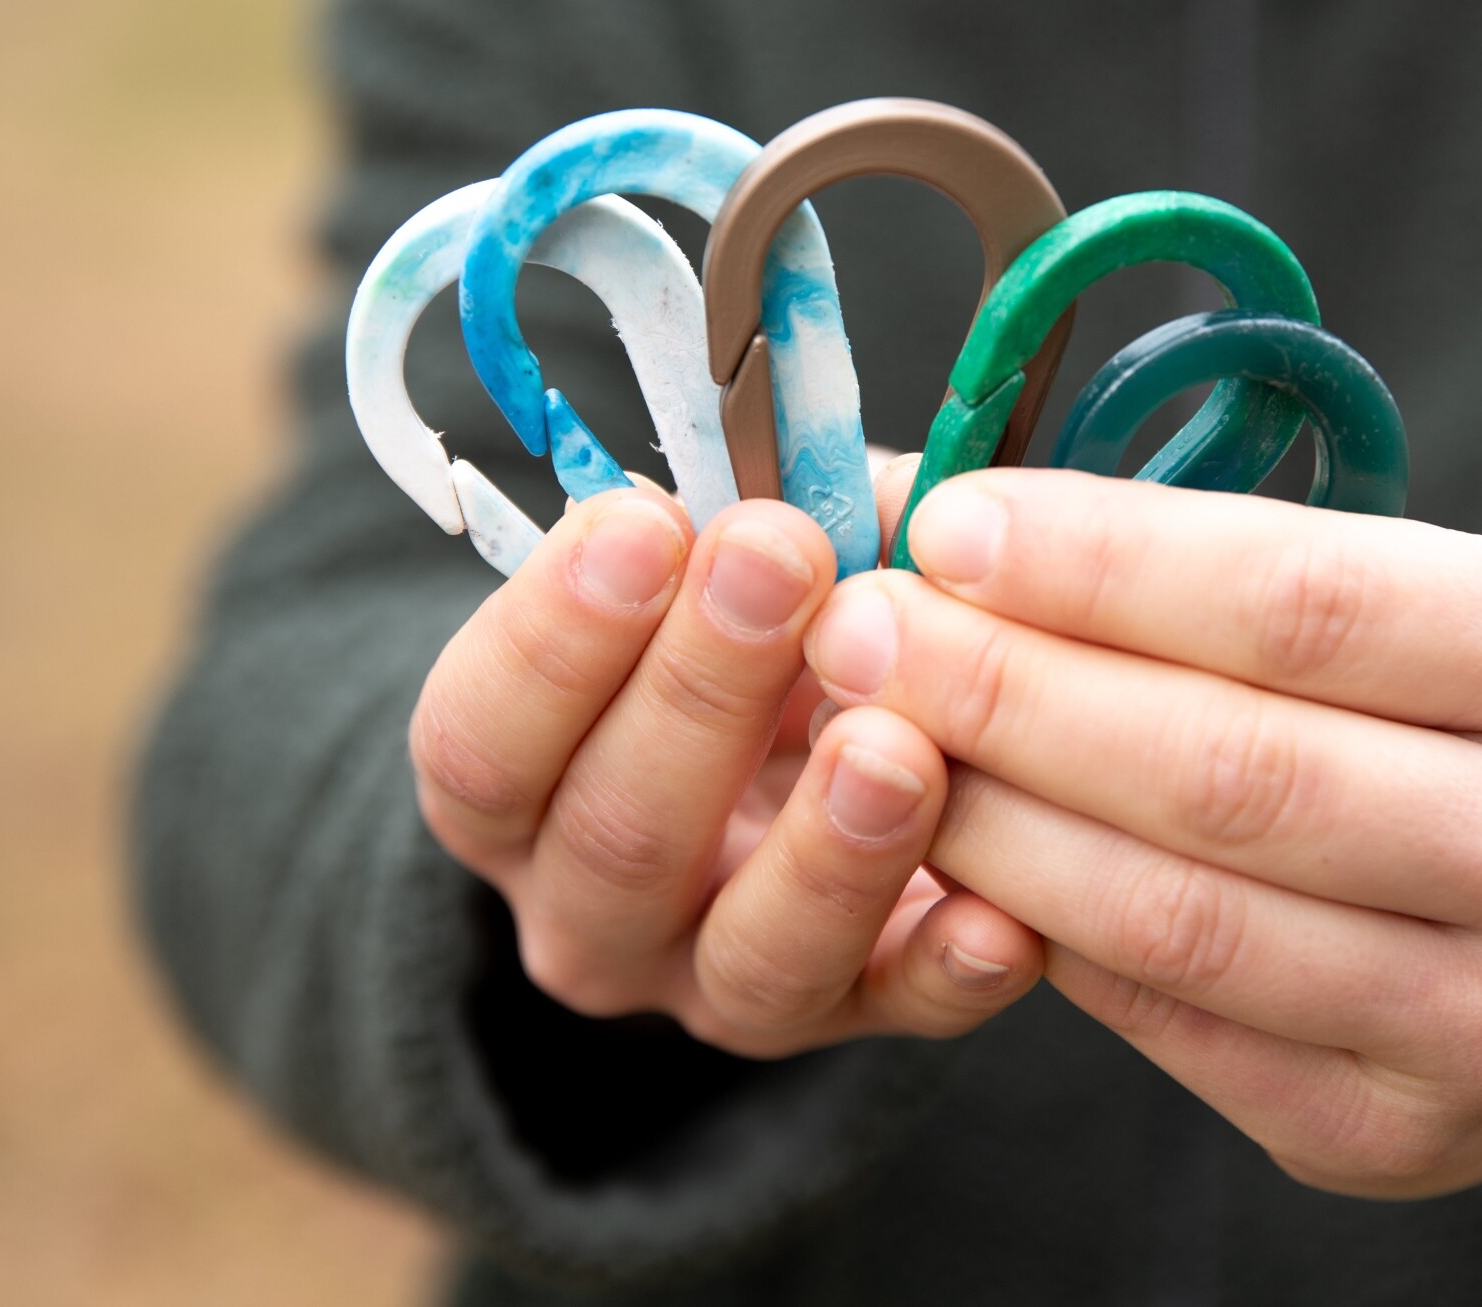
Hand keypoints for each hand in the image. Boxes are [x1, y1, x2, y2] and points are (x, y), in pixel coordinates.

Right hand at [409, 483, 1042, 1056]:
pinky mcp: (857, 1013)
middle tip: (781, 562)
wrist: (806, 759)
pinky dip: (951, 966)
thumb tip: (801, 467)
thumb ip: (745, 512)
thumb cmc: (751, 625)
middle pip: (614, 838)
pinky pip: (901, 1012)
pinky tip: (1002, 911)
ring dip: (826, 850)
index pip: (480, 741)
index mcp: (514, 789)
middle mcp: (590, 911)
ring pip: (750, 958)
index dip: (551, 637)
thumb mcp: (725, 559)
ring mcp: (717, 982)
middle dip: (699, 692)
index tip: (642, 521)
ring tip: (891, 745)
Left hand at [804, 468, 1481, 1266]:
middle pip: (1234, 769)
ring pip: (1185, 917)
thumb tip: (904, 489)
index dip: (1102, 563)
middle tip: (862, 634)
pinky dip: (1040, 933)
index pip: (1305, 598)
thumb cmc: (1412, 712)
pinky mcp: (1402, 1136)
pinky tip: (959, 859)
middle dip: (1012, 692)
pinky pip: (1170, 1024)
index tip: (944, 525)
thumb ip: (1159, 550)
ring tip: (878, 744)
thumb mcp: (1354, 594)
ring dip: (995, 822)